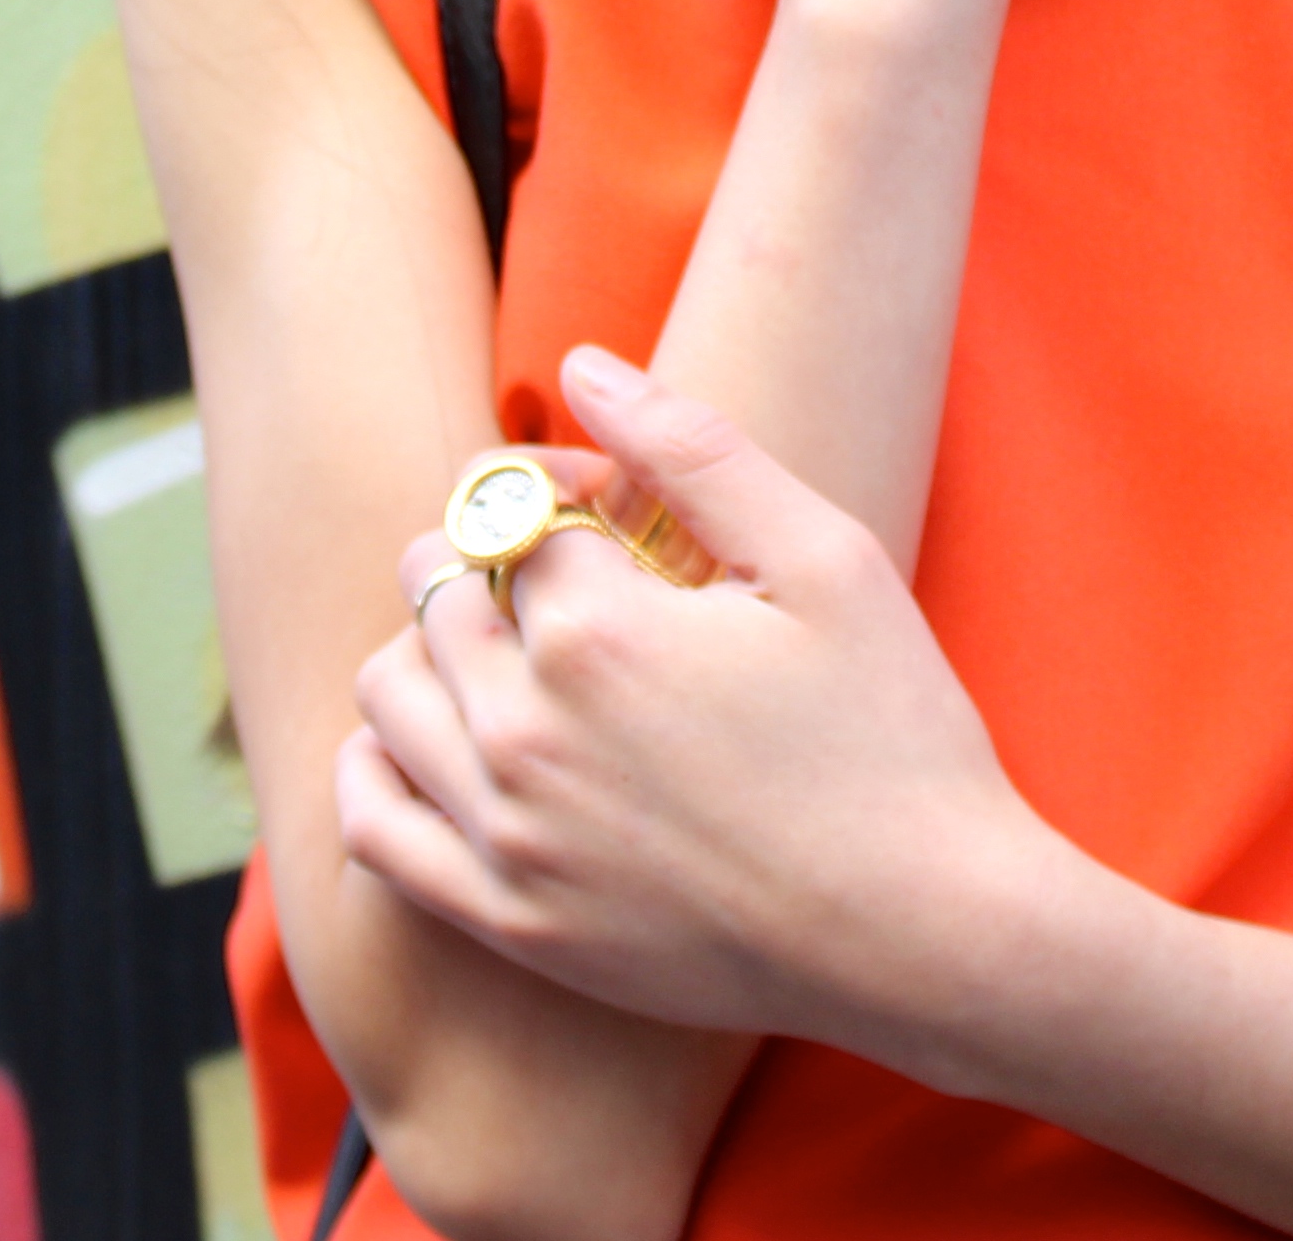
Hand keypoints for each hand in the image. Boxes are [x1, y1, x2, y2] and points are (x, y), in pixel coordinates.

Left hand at [341, 351, 1049, 1050]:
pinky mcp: (508, 921)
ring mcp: (507, 838)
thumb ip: (693, 448)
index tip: (617, 507)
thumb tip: (582, 364)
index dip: (561, 487)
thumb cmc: (890, 730)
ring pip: (386, 694)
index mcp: (600, 631)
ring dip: (434, 648)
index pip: (509, 508)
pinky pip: (372, 825)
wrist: (919, 927)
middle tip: (581, 573)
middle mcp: (526, 733)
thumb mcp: (821, 557)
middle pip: (434, 590)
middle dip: (493, 555)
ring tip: (526, 651)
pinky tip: (449, 740)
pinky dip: (381, 761)